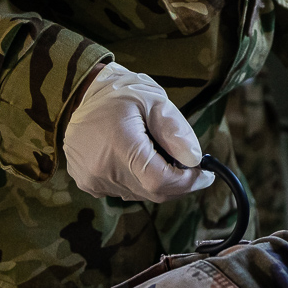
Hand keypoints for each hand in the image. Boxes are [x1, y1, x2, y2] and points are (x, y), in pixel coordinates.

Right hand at [62, 63, 215, 201]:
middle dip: (178, 183)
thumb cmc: (122, 92)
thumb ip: (176, 130)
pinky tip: (138, 159)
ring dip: (158, 181)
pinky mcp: (87, 183)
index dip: (187, 182)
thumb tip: (194, 159)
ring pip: (139, 194)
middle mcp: (102, 170)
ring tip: (159, 153)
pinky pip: (123, 191)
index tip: (206, 174)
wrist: (80, 94)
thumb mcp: (154, 100)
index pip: (160, 181)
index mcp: (120, 146)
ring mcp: (92, 180)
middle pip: (152, 192)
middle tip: (189, 165)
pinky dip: (139, 181)